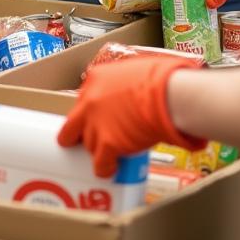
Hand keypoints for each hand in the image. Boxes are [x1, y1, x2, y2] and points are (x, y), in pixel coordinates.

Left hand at [58, 55, 205, 176]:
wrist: (167, 93)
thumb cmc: (160, 79)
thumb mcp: (131, 70)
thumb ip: (121, 84)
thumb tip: (128, 95)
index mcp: (96, 79)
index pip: (84, 101)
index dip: (91, 113)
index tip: (98, 118)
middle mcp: (90, 101)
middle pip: (72, 126)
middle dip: (75, 136)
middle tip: (83, 142)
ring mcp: (97, 123)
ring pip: (89, 145)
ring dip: (99, 151)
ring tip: (111, 154)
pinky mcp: (108, 142)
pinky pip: (100, 164)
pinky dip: (105, 169)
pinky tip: (111, 169)